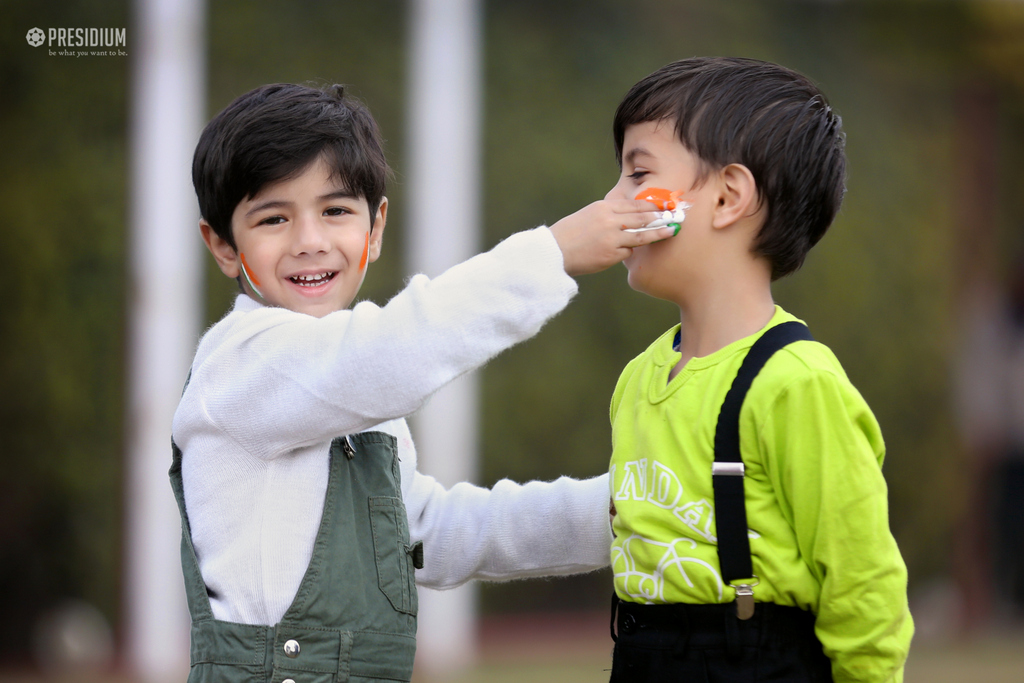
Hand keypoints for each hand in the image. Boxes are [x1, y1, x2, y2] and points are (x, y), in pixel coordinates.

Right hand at [550, 199, 674, 275]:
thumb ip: (610, 214)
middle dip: (661, 217)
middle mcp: (610, 220)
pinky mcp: (611, 255)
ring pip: (641, 235)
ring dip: (658, 233)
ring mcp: (611, 238)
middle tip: (676, 216)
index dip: (653, 205)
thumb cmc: (570, 233)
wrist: (554, 252)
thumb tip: (632, 216)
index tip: (666, 205)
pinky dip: (630, 250)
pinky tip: (632, 249)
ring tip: (672, 231)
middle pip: (642, 217)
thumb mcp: (589, 215)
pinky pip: (628, 251)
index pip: (635, 204)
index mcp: (604, 208)